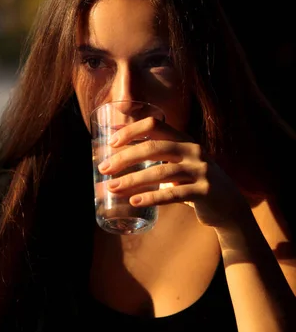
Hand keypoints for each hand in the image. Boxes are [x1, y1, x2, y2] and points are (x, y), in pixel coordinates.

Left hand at [99, 117, 250, 228]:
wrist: (229, 207)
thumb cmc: (194, 183)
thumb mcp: (179, 164)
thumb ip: (157, 157)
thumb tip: (117, 154)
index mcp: (184, 139)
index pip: (154, 124)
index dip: (131, 130)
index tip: (111, 142)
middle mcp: (193, 151)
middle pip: (153, 148)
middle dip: (124, 157)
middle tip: (103, 168)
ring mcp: (201, 171)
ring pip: (160, 173)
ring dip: (132, 180)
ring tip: (112, 188)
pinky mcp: (204, 192)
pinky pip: (173, 194)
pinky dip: (151, 198)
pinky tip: (134, 202)